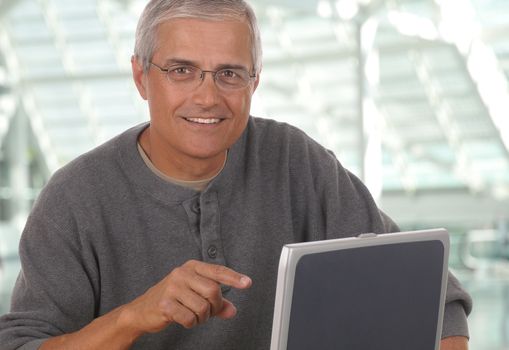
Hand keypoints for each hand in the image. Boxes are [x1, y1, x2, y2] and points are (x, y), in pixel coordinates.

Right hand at [123, 260, 251, 334]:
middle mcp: (182, 273)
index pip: (217, 271)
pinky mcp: (165, 303)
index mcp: (191, 267)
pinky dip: (191, 323)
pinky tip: (183, 319)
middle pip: (213, 291)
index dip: (234, 277)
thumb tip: (232, 311)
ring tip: (193, 315)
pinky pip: (190, 318)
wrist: (142, 310)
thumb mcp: (195, 296)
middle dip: (215, 306)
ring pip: (203, 307)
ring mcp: (172, 287)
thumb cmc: (173, 299)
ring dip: (202, 318)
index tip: (248, 283)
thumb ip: (216, 302)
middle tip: (208, 312)